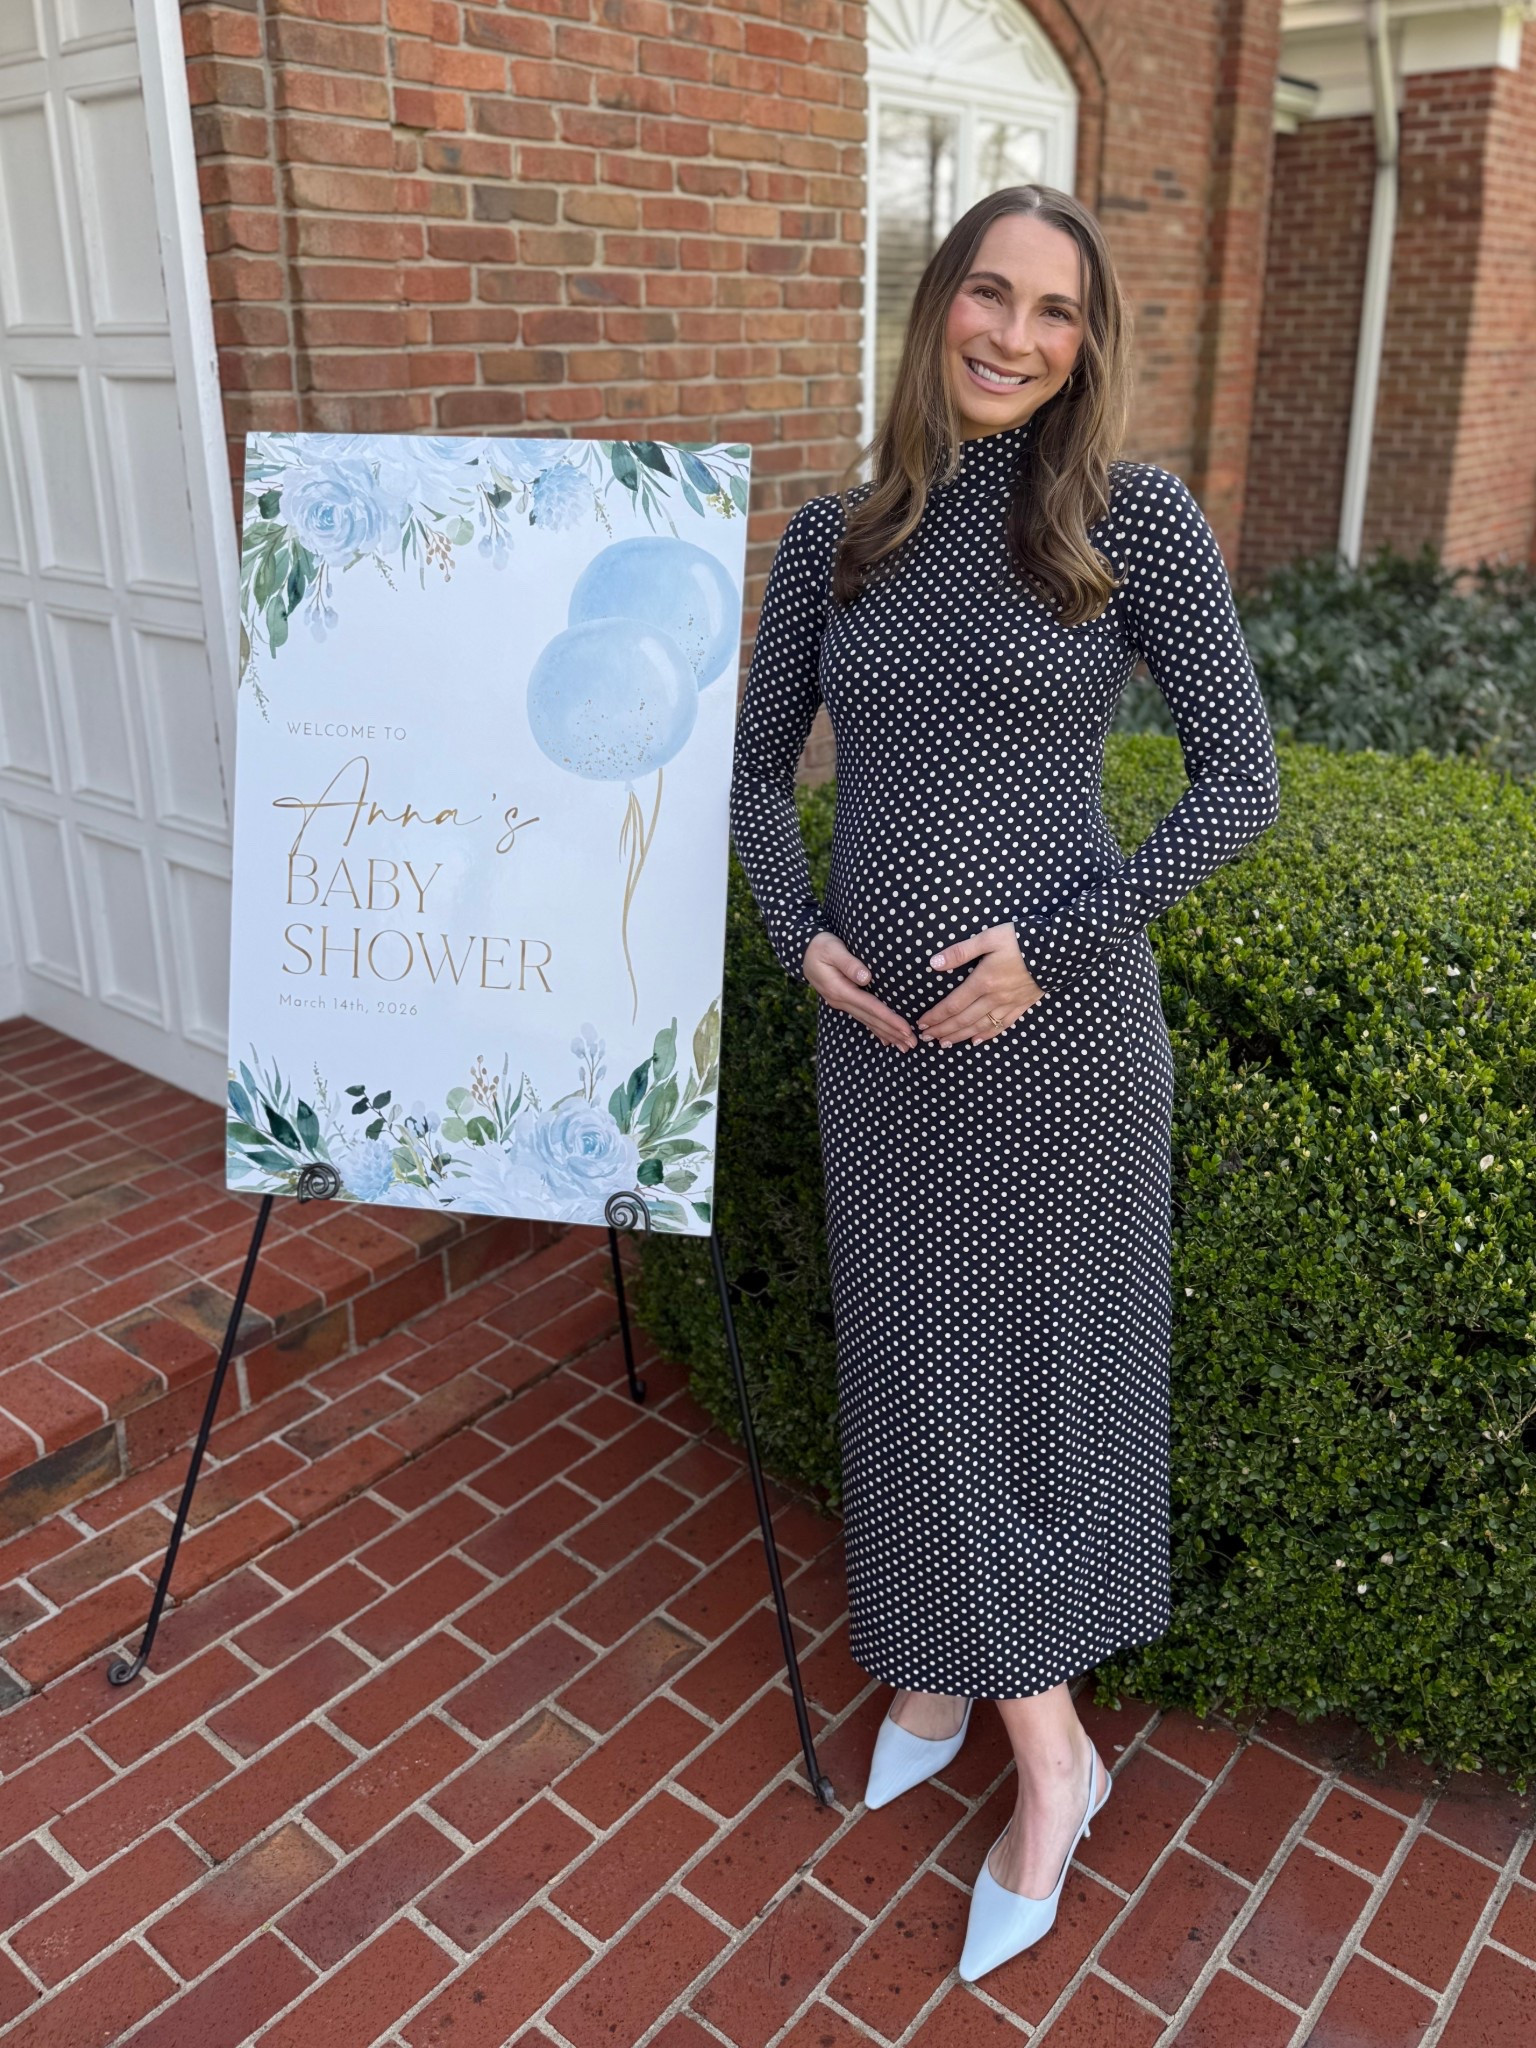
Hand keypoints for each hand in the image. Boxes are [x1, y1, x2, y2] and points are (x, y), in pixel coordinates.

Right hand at [802, 932, 917, 1051]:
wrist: (803, 950)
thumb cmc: (821, 946)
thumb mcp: (833, 949)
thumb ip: (849, 963)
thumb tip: (866, 978)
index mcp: (840, 990)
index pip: (870, 1007)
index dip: (889, 1019)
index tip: (906, 1029)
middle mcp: (840, 1001)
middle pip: (871, 1019)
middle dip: (893, 1032)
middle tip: (912, 1044)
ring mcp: (841, 1003)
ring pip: (867, 1022)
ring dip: (886, 1034)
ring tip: (904, 1046)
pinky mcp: (843, 1001)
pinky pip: (862, 1018)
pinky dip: (875, 1030)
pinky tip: (885, 1040)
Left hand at [916, 922, 1043, 1045]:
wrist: (1058, 949)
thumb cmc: (1021, 939)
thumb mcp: (988, 938)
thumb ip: (961, 951)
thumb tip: (934, 963)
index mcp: (982, 982)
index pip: (953, 1005)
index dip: (936, 1016)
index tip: (922, 1023)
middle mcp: (994, 998)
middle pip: (963, 1020)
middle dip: (943, 1030)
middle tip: (927, 1038)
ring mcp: (1009, 1004)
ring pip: (980, 1026)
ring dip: (960, 1036)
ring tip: (945, 1043)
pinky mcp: (1023, 1005)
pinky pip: (1002, 1025)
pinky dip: (987, 1035)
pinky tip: (977, 1040)